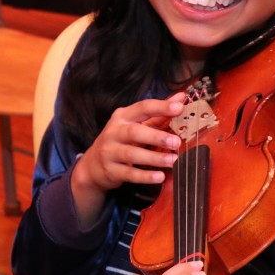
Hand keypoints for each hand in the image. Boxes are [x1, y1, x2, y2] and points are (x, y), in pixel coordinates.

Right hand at [69, 93, 183, 224]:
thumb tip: (180, 98)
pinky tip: (159, 176)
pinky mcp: (110, 170)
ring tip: (172, 161)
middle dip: (156, 136)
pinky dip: (145, 176)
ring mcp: (109, 151)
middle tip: (176, 142)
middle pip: (134, 132)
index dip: (161, 107)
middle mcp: (114, 132)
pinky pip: (129, 173)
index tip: (179, 108)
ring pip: (131, 154)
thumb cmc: (120, 141)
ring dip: (154, 158)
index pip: (142, 108)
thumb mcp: (135, 124)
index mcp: (123, 117)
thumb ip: (158, 113)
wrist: (93, 165)